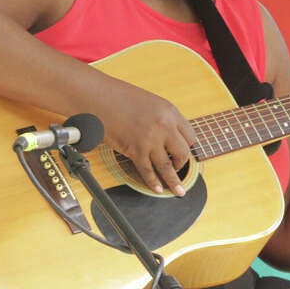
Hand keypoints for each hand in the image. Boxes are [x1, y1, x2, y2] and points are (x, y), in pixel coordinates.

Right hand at [96, 80, 197, 195]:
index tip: (184, 153)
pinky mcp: (136, 150)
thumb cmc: (119, 97)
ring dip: (174, 181)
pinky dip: (153, 182)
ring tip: (178, 191)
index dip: (187, 146)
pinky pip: (148, 171)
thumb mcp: (150, 103)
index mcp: (170, 111)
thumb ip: (162, 118)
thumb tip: (168, 136)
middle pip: (183, 152)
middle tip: (178, 168)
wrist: (99, 97)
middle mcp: (164, 126)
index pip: (190, 135)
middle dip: (182, 163)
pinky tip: (157, 188)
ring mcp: (150, 139)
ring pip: (167, 167)